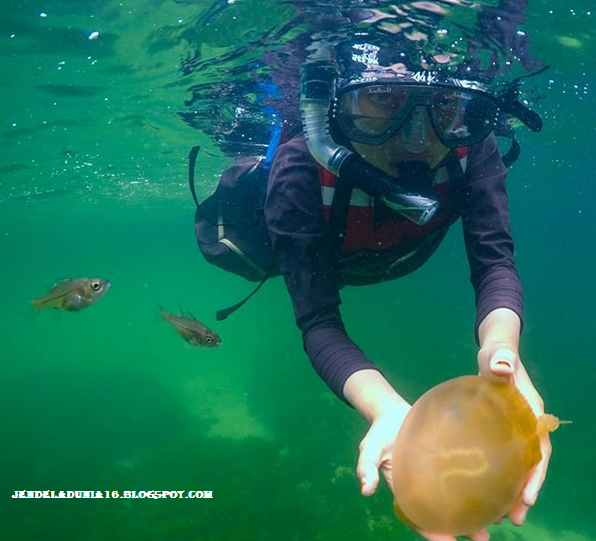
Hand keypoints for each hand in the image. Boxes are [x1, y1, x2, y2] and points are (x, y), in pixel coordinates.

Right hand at [357, 408, 490, 540]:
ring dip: (476, 508)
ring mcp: (437, 472)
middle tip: (482, 537)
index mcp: (405, 489)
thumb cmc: (380, 432)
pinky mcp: (448, 458)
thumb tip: (365, 489)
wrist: (392, 410)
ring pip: (458, 496)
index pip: (420, 516)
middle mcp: (424, 485)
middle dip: (463, 527)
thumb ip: (367, 466)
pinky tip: (494, 487)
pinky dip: (477, 484)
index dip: (433, 532)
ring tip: (497, 518)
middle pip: (444, 512)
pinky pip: (462, 475)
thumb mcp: (370, 448)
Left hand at [477, 342, 551, 525]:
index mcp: (531, 412)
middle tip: (514, 518)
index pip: (539, 448)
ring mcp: (516, 430)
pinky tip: (485, 491)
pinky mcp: (501, 431)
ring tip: (502, 516)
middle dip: (526, 491)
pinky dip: (499, 475)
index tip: (528, 496)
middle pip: (531, 463)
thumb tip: (501, 367)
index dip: (536, 473)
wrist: (495, 355)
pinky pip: (504, 457)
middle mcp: (528, 425)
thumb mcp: (498, 356)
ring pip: (519, 464)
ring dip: (513, 489)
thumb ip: (501, 359)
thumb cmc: (498, 356)